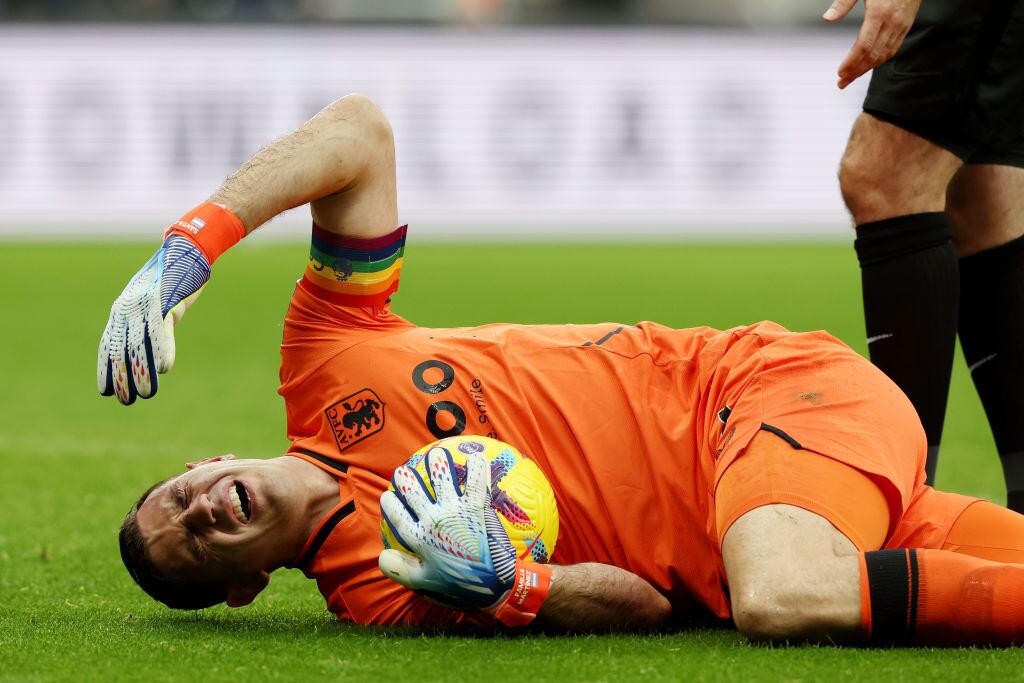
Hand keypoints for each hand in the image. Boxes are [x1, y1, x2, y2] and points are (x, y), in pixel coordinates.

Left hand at [97, 235, 209, 404]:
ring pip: (141, 345)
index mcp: (121, 309)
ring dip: (144, 372)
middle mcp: (128, 308)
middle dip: (122, 377)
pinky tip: (165, 369)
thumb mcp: (151, 301)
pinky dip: (165, 351)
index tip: (105, 390)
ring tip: (146, 393)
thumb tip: (143, 344)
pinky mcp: (167, 303)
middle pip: (122, 350)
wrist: (186, 251)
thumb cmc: (170, 278)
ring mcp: (147, 305)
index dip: (106, 368)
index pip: (108, 344)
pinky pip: (163, 331)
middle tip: (125, 400)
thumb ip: (144, 321)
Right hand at [379, 448, 517, 609]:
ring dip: (436, 463)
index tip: (386, 496)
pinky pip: (476, 481)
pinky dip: (477, 467)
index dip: (389, 504)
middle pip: (413, 491)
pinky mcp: (477, 506)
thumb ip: (400, 569)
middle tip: (403, 471)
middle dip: (404, 478)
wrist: (494, 582)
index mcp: (419, 538)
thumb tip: (381, 556)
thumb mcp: (424, 580)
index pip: (397, 515)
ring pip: (441, 478)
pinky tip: (475, 456)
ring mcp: (455, 511)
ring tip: (435, 455)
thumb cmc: (458, 582)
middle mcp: (433, 519)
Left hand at [823, 0, 921, 88]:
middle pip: (873, 55)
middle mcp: (893, 22)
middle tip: (842, 83)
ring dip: (867, 69)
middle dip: (856, 71)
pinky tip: (869, 64)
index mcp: (879, 12)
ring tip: (852, 77)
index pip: (863, 46)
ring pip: (884, 54)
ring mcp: (901, 25)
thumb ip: (843, 2)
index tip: (840, 73)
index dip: (851, 62)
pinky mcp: (906, 25)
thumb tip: (828, 18)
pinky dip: (880, 59)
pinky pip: (893, 48)